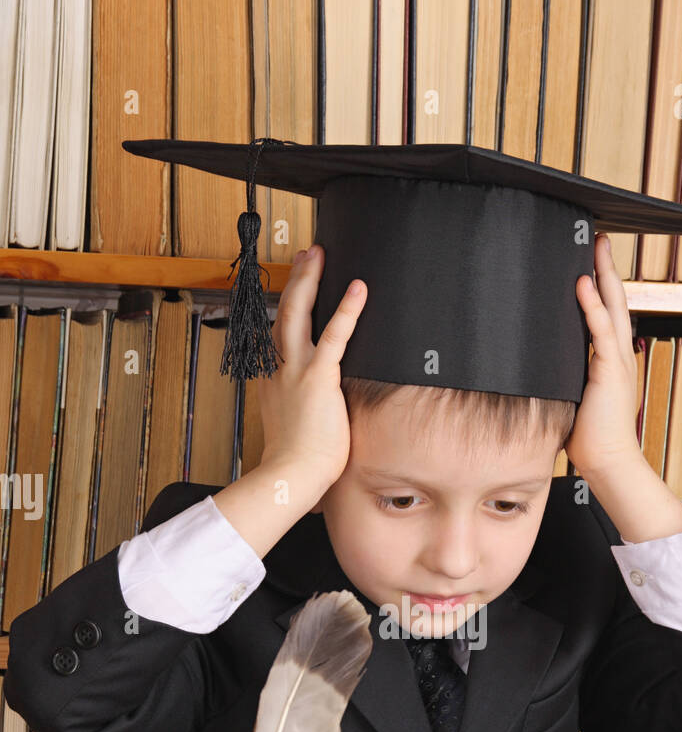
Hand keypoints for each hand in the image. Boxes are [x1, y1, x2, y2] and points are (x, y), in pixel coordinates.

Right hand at [255, 243, 366, 495]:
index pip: (278, 335)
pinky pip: (334, 336)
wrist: (291, 475)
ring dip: (308, 280)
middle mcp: (279, 369)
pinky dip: (347, 310)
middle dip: (295, 280)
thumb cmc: (297, 461)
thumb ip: (304, 409)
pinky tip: (358, 289)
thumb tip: (320, 415)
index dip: (287, 308)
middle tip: (307, 256)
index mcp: (273, 379)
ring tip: (318, 255)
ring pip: (297, 312)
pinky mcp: (318, 378)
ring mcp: (295, 370)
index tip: (294, 289)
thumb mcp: (295, 426)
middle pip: (283, 312)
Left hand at [565, 234, 639, 478]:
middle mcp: (618, 355)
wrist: (607, 461)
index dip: (602, 288)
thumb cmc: (587, 438)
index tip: (592, 264)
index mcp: (611, 361)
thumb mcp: (572, 399)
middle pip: (615, 302)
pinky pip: (602, 331)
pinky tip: (583, 284)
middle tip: (599, 241)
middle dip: (607, 270)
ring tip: (595, 248)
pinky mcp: (610, 371)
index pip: (607, 316)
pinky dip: (592, 306)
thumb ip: (561, 380)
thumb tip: (536, 371)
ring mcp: (618, 361)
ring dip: (604, 276)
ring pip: (613, 308)